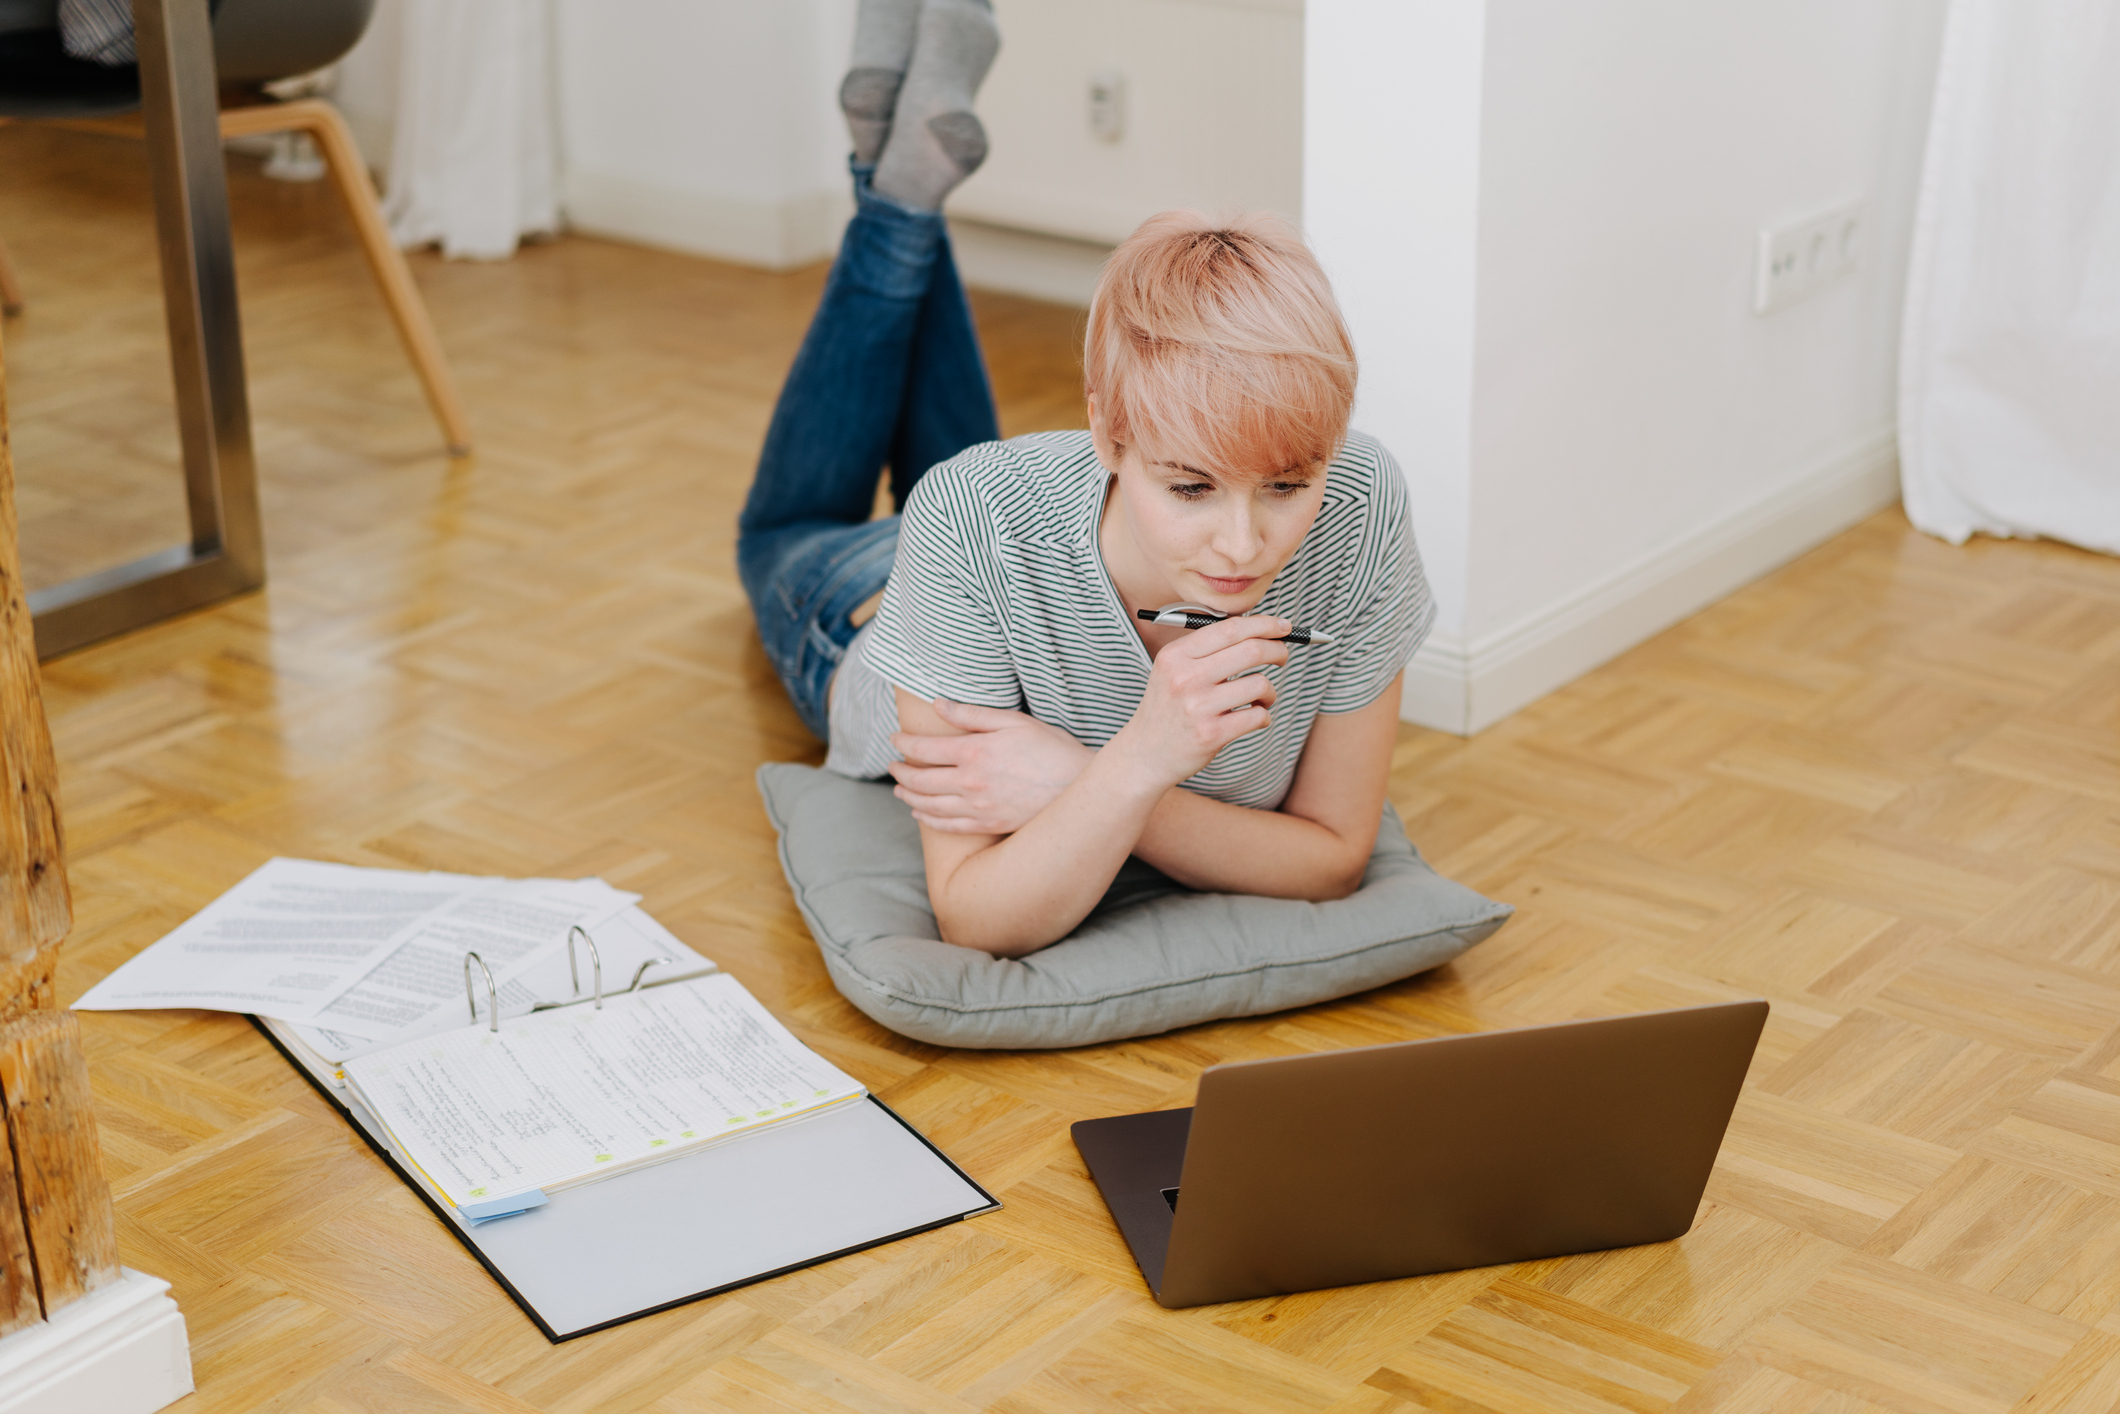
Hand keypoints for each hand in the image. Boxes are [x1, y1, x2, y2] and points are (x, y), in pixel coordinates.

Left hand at [889, 700, 1094, 834]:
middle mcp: (970, 784)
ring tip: (899, 789)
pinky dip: (929, 820)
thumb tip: (939, 705)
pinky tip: (920, 814)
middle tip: (891, 765)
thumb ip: (973, 715)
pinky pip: (949, 827)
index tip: (894, 739)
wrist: (1082, 789)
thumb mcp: (1014, 721)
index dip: (904, 743)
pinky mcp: (989, 825)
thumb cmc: (1052, 749)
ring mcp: (978, 808)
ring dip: (909, 796)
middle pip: (921, 779)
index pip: (924, 749)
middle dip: (901, 771)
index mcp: (973, 753)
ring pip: (929, 805)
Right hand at [1108, 615, 1287, 787]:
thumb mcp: (1172, 670)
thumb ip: (1207, 648)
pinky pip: (1257, 715)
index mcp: (1176, 655)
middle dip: (1278, 651)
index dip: (1264, 624)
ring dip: (1270, 691)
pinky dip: (1264, 715)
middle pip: (1251, 650)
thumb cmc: (1168, 708)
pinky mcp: (1211, 734)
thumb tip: (1258, 630)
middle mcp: (1185, 677)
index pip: (1230, 628)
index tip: (1283, 627)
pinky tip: (1254, 718)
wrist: (1145, 753)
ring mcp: (1198, 707)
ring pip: (1260, 684)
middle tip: (1281, 658)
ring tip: (1262, 698)